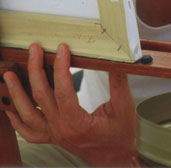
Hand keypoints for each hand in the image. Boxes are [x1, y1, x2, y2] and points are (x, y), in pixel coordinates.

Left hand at [4, 43, 137, 166]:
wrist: (117, 158)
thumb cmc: (122, 133)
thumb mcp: (124, 105)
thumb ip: (118, 80)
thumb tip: (115, 59)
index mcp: (78, 123)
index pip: (63, 91)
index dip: (61, 67)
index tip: (62, 48)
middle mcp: (61, 130)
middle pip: (40, 97)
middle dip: (35, 70)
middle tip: (34, 49)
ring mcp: (55, 135)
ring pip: (27, 114)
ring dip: (16, 93)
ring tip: (9, 74)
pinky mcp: (53, 137)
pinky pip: (28, 131)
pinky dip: (16, 118)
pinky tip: (10, 106)